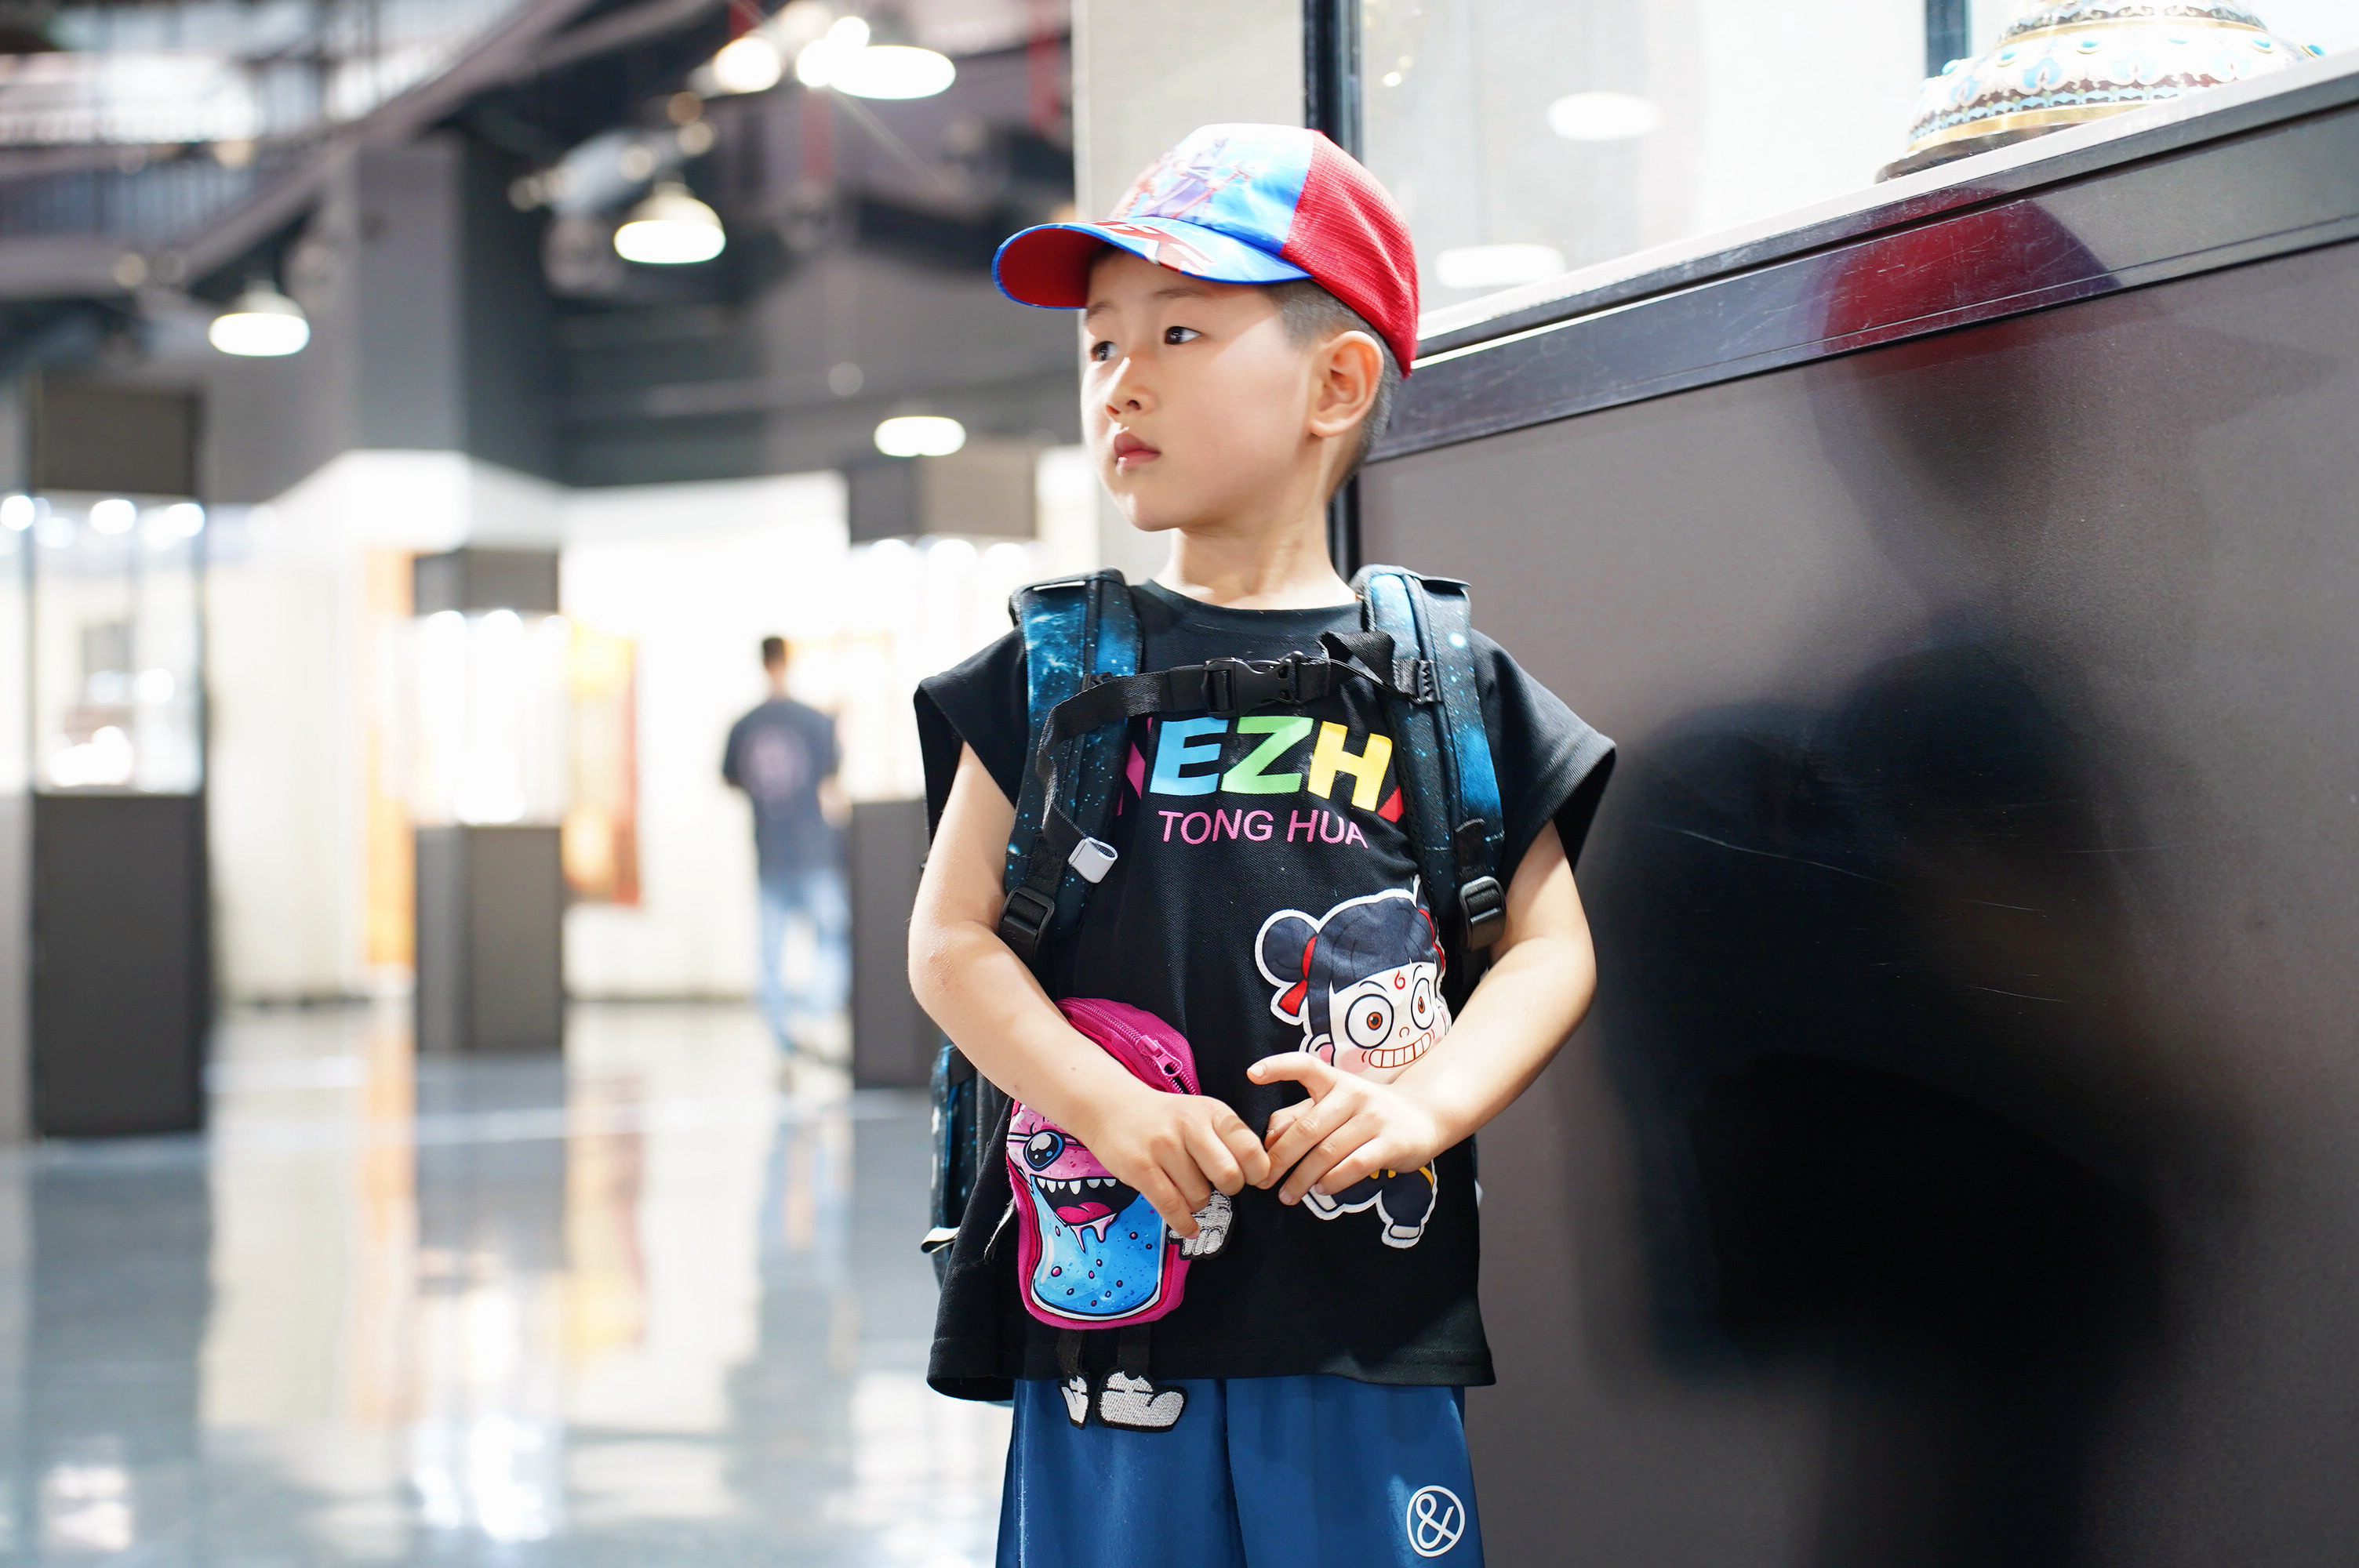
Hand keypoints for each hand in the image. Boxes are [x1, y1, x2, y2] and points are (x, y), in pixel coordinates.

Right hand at [1066, 1082, 1271, 1237]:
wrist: (1111, 1108)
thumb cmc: (1166, 1119)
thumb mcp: (1202, 1114)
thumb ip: (1229, 1138)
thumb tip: (1261, 1177)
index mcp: (1212, 1111)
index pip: (1251, 1148)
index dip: (1257, 1172)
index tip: (1250, 1179)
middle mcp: (1189, 1125)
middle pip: (1229, 1176)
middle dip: (1229, 1190)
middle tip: (1218, 1186)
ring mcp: (1163, 1146)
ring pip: (1199, 1196)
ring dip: (1198, 1202)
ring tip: (1186, 1189)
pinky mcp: (1140, 1168)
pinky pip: (1172, 1207)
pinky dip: (1184, 1223)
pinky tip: (1188, 1227)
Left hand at [1249, 1052, 1450, 1204]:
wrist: (1425, 1115)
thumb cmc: (1367, 1113)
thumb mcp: (1335, 1106)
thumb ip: (1300, 1116)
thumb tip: (1268, 1138)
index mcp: (1335, 1080)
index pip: (1305, 1065)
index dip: (1278, 1067)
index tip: (1252, 1074)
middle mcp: (1354, 1094)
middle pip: (1307, 1127)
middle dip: (1280, 1158)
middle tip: (1262, 1180)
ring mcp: (1375, 1118)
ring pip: (1328, 1151)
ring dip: (1302, 1177)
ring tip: (1287, 1194)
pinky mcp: (1392, 1143)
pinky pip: (1355, 1165)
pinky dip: (1333, 1181)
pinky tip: (1321, 1190)